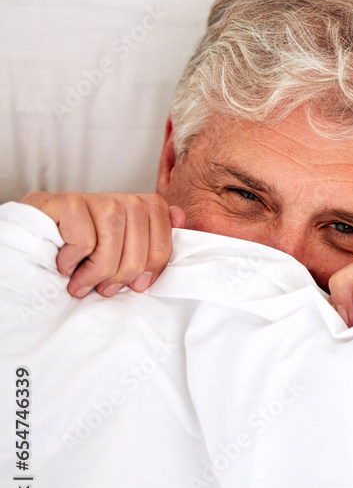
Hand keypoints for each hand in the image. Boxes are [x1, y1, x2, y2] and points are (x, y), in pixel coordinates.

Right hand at [20, 191, 184, 297]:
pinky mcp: (69, 202)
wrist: (36, 238)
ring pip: (112, 246)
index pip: (165, 243)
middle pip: (140, 249)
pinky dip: (73, 260)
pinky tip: (65, 263)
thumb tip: (181, 218)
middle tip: (104, 289)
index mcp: (144, 209)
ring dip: (95, 273)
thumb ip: (155, 239)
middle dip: (121, 277)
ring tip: (82, 283)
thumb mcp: (125, 252)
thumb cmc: (85, 251)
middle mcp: (123, 199)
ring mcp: (96, 198)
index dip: (152, 270)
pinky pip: (84, 240)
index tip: (135, 285)